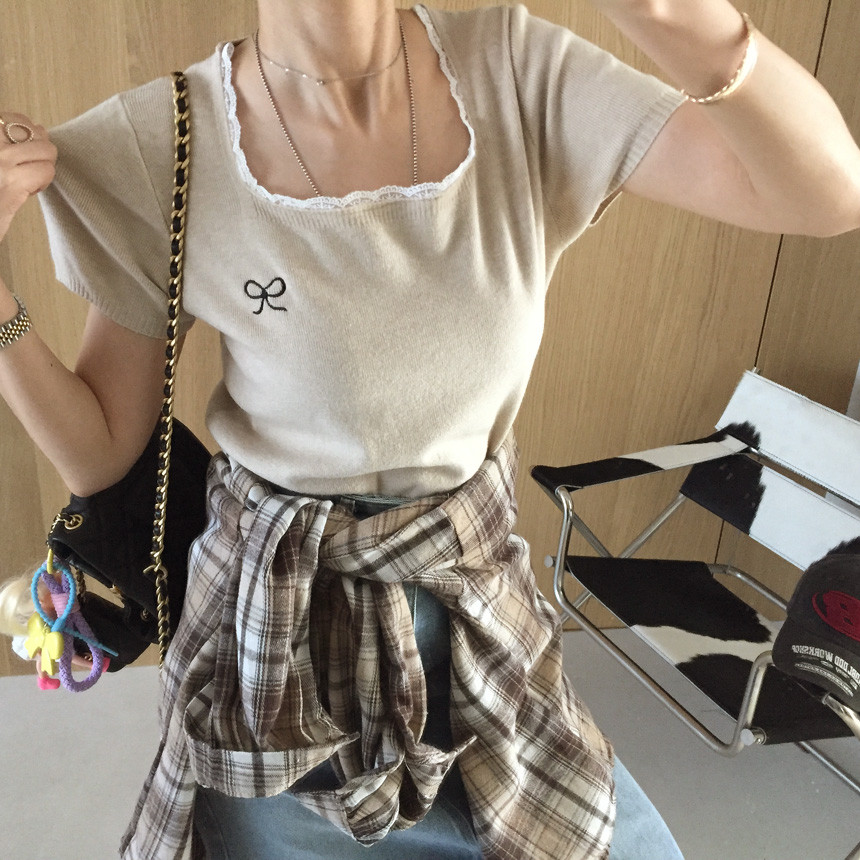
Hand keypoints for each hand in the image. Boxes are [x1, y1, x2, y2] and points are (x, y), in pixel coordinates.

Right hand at [0, 112, 56, 243]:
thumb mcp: (0, 159)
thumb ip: (7, 142)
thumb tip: (40, 129)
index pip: (16, 118)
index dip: (29, 136)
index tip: (22, 154)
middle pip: (34, 131)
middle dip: (41, 150)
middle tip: (29, 169)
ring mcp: (0, 159)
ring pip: (45, 150)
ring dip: (44, 167)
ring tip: (28, 180)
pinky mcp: (12, 182)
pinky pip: (46, 170)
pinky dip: (43, 182)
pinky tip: (28, 192)